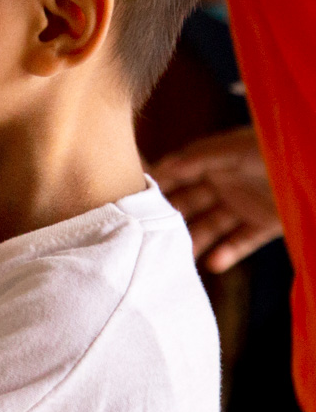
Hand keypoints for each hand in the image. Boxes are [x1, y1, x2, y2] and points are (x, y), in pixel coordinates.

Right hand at [152, 125, 281, 272]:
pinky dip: (227, 253)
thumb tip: (163, 167)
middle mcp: (226, 183)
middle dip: (169, 219)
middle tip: (146, 235)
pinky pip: (241, 241)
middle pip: (189, 204)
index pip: (178, 173)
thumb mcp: (236, 148)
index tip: (131, 200)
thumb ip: (200, 157)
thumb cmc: (279, 149)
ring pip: (210, 226)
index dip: (157, 185)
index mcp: (216, 161)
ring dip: (194, 241)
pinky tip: (214, 263)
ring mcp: (245, 204)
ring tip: (178, 258)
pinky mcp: (265, 223)